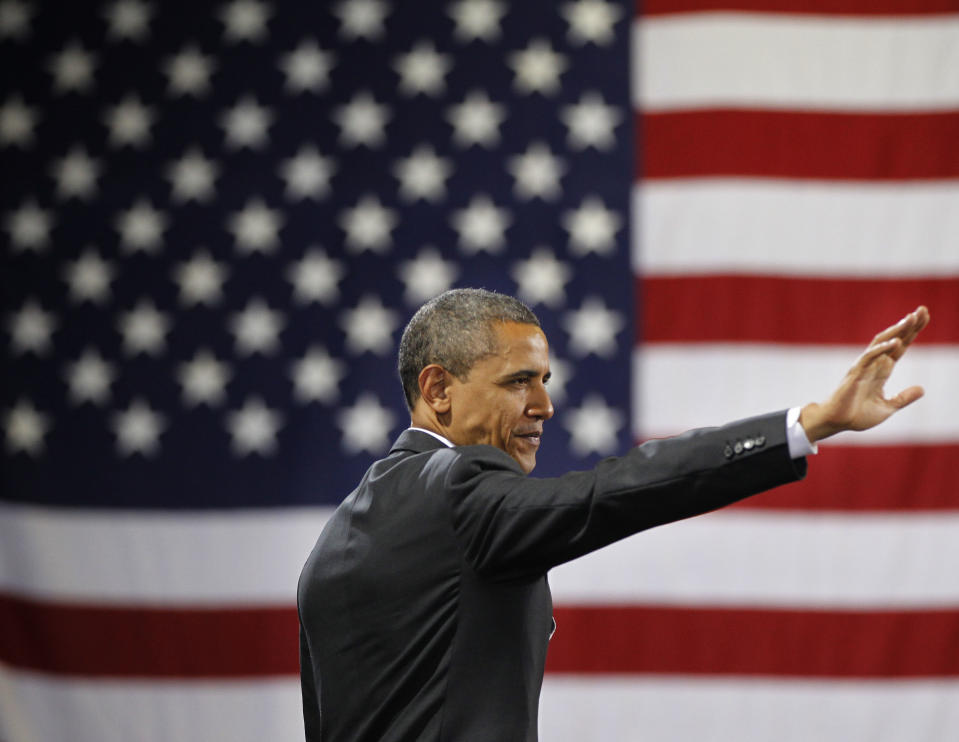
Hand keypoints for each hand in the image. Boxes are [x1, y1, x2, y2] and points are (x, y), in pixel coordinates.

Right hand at [799, 306, 929, 442]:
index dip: (912, 333)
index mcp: (882, 370)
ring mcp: (864, 366)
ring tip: (911, 318)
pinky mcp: (855, 373)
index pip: (900, 347)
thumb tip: (922, 389)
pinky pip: (869, 357)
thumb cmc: (857, 415)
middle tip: (922, 310)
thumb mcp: (887, 407)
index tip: (924, 317)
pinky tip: (895, 342)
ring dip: (896, 330)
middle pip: (893, 339)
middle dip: (908, 325)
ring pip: (881, 342)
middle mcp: (874, 364)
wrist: (838, 422)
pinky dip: (882, 349)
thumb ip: (903, 398)